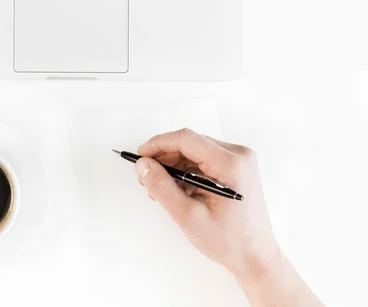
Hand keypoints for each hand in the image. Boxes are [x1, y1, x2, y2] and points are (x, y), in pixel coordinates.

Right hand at [136, 129, 323, 306]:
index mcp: (231, 165)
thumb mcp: (188, 215)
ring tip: (158, 187)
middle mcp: (239, 156)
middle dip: (164, 157)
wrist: (255, 256)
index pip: (187, 140)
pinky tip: (175, 189)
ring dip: (174, 165)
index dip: (158, 144)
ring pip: (195, 151)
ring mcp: (239, 161)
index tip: (140, 155)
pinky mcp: (236, 168)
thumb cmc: (230, 241)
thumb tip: (143, 165)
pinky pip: (204, 160)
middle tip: (146, 175)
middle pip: (190, 144)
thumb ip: (162, 187)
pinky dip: (186, 171)